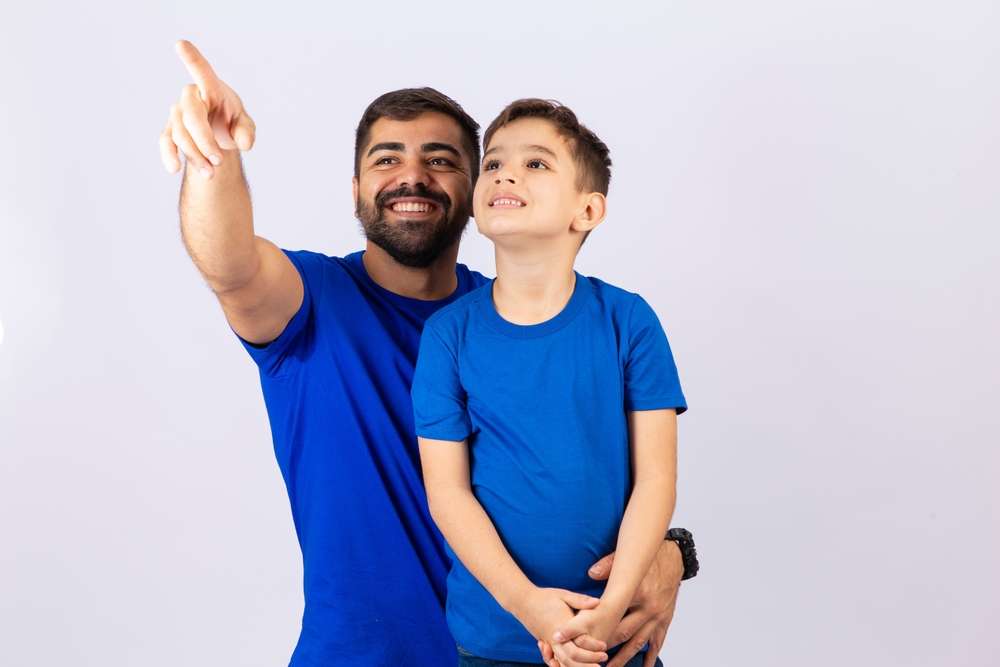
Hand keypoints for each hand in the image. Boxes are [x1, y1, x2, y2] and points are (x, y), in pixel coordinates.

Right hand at [159, 40, 255, 176]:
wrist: (219, 140)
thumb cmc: (233, 124)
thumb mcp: (246, 128)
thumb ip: (247, 132)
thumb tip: (243, 143)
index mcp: (212, 88)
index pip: (202, 71)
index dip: (192, 58)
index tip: (180, 44)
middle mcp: (192, 97)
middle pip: (191, 115)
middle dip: (204, 140)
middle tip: (219, 160)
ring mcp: (178, 113)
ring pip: (180, 133)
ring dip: (196, 156)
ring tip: (212, 173)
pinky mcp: (170, 131)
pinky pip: (165, 141)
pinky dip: (169, 155)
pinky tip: (175, 168)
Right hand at [514, 588, 607, 666]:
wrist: (522, 601)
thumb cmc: (545, 597)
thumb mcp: (563, 595)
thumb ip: (580, 600)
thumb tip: (597, 603)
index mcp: (561, 626)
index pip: (578, 644)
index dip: (592, 648)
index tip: (604, 647)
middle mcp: (555, 638)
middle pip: (571, 658)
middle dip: (587, 664)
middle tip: (601, 666)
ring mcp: (549, 643)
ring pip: (562, 662)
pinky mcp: (546, 645)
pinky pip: (555, 660)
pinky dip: (563, 665)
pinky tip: (574, 666)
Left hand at [545, 541, 682, 666]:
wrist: (675, 556)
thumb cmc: (649, 558)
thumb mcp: (627, 557)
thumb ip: (608, 566)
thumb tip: (591, 573)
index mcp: (636, 592)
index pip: (609, 612)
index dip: (591, 624)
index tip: (575, 634)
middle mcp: (648, 607)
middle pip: (622, 632)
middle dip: (604, 645)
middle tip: (589, 657)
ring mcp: (657, 616)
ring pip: (637, 643)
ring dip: (623, 657)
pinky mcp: (665, 621)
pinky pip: (656, 643)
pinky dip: (650, 657)